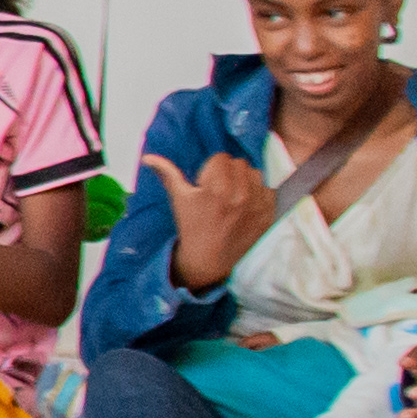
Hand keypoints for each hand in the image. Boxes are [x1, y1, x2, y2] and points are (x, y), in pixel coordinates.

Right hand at [148, 148, 275, 279]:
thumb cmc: (191, 226)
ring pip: (255, 174)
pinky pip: (268, 190)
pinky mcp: (268, 214)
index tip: (206, 182)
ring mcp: (257, 205)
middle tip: (219, 188)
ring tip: (234, 195)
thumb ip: (167, 174)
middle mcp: (240, 194)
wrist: (208, 259)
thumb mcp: (179, 199)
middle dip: (228, 172)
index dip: (211, 168)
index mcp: (217, 188)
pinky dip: (258, 194)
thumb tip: (148, 158)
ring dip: (245, 180)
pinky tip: (246, 205)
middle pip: (239, 163)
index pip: (222, 158)